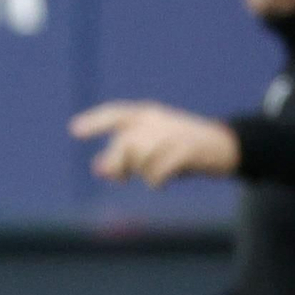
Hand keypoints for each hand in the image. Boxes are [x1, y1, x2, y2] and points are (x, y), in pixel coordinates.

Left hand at [71, 101, 239, 186]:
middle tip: (122, 177)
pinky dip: (157, 181)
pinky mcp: (186, 150)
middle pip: (124, 144)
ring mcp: (172, 133)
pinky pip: (158, 172)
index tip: (74, 130)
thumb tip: (98, 168)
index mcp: (145, 114)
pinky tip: (164, 180)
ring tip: (154, 174)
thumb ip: (123, 156)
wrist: (220, 147)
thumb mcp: (150, 149)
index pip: (115, 114)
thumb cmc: (179, 149)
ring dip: (143, 174)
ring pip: (140, 159)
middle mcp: (156, 120)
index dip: (95, 122)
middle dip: (118, 165)